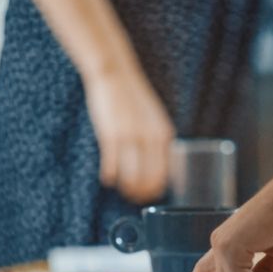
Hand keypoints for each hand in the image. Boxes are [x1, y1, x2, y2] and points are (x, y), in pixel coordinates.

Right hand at [84, 66, 175, 202]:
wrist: (115, 74)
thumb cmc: (133, 97)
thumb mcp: (155, 118)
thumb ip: (158, 140)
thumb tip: (158, 165)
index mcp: (164, 135)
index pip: (165, 173)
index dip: (156, 189)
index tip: (149, 195)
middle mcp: (150, 138)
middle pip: (148, 180)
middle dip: (141, 194)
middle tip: (133, 197)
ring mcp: (130, 138)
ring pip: (130, 177)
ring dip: (125, 188)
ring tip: (120, 189)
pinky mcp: (110, 136)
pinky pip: (111, 166)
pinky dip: (110, 176)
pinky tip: (107, 178)